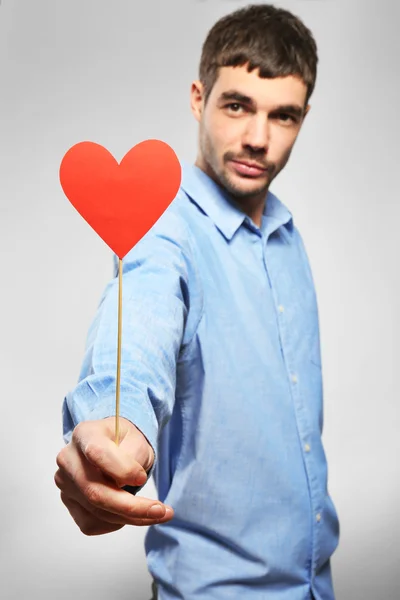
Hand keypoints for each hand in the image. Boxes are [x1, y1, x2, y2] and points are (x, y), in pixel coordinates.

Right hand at [55, 416, 173, 534]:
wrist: (113, 447)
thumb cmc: (125, 441)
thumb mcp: (137, 439)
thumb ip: (133, 455)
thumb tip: (123, 484)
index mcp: (85, 434)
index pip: (97, 453)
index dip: (122, 469)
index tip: (142, 478)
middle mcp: (68, 459)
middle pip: (95, 491)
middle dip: (132, 506)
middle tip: (161, 511)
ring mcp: (65, 484)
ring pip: (96, 511)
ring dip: (131, 518)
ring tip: (156, 512)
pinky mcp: (69, 503)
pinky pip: (92, 524)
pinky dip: (116, 522)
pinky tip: (130, 512)